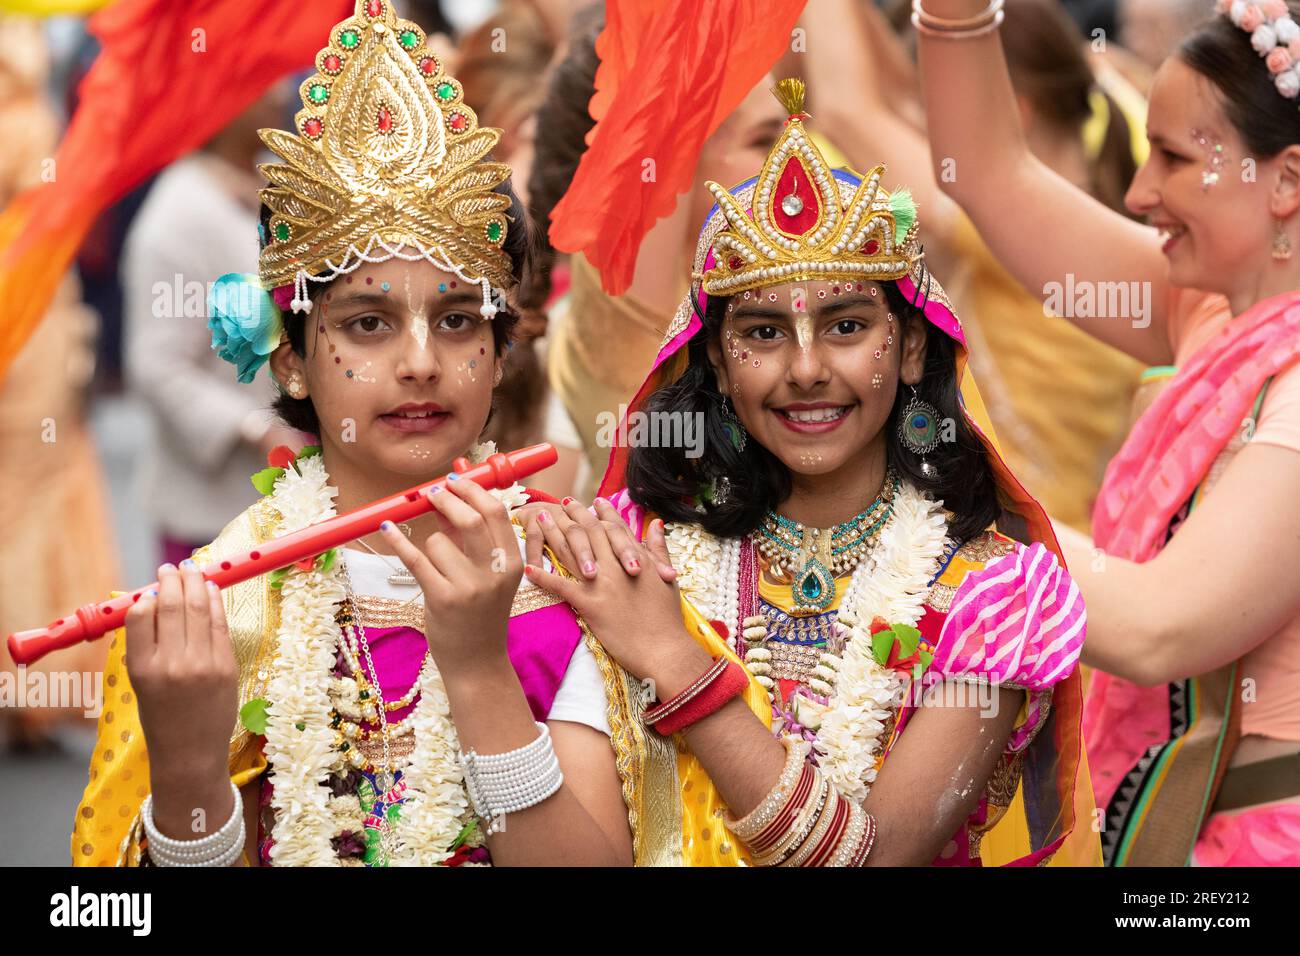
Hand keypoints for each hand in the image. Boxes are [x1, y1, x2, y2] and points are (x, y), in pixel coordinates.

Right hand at [125, 562, 238, 827]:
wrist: (190, 753)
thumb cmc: (162, 716)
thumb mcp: (141, 682)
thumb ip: (146, 645)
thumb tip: (155, 601)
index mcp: (141, 668)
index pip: (140, 616)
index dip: (148, 595)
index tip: (153, 586)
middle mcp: (171, 664)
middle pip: (172, 606)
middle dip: (173, 580)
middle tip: (172, 568)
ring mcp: (202, 664)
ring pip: (199, 609)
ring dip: (196, 583)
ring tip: (192, 570)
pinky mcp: (226, 666)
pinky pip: (220, 624)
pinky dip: (215, 602)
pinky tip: (212, 590)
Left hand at [378, 474, 521, 678]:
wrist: (478, 663)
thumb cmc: (480, 615)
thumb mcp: (487, 576)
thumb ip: (469, 539)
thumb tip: (446, 497)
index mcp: (512, 563)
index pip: (496, 512)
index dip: (473, 491)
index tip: (454, 480)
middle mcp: (495, 573)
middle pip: (471, 518)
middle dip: (447, 499)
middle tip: (432, 493)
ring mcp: (470, 587)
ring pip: (438, 541)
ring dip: (429, 543)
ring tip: (435, 565)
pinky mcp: (442, 599)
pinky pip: (415, 559)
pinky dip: (398, 540)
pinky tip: (387, 528)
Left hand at [522, 502, 701, 685]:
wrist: (664, 649)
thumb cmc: (668, 618)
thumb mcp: (668, 579)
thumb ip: (659, 550)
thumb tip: (656, 523)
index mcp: (637, 558)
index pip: (616, 528)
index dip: (604, 513)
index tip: (594, 501)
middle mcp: (617, 565)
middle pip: (591, 532)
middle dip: (576, 514)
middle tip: (564, 503)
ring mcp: (602, 583)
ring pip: (573, 551)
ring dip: (554, 533)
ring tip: (540, 519)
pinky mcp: (590, 604)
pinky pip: (561, 586)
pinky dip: (544, 577)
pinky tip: (529, 568)